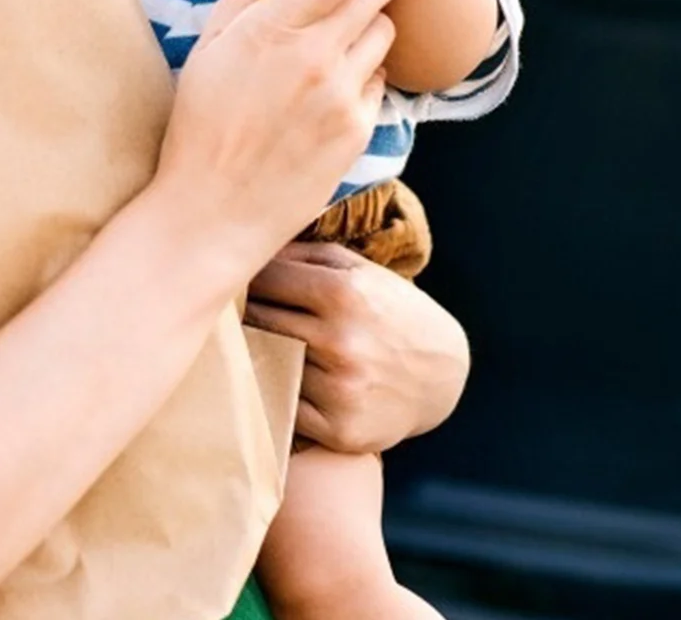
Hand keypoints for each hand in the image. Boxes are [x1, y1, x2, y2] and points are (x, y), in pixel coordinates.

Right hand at [149, 0, 393, 293]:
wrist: (212, 212)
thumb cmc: (199, 125)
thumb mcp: (208, 46)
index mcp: (274, 30)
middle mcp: (317, 58)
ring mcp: (343, 97)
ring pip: (385, 30)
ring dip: (367, 22)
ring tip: (333, 36)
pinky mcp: (359, 131)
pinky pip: (380, 79)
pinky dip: (362, 71)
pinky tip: (329, 84)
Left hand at [243, 240, 469, 452]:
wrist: (443, 376)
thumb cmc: (388, 311)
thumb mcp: (357, 269)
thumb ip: (301, 254)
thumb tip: (247, 253)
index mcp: (343, 294)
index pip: (263, 281)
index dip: (248, 279)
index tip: (242, 283)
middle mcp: (341, 342)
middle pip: (258, 321)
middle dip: (246, 314)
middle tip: (237, 312)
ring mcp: (340, 389)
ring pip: (265, 362)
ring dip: (257, 352)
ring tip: (259, 342)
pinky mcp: (339, 429)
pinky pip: (281, 403)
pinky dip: (275, 389)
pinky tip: (281, 377)